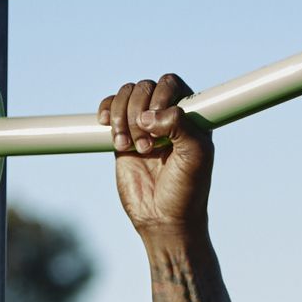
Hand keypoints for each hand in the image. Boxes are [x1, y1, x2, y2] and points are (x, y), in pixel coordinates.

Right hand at [98, 74, 212, 236]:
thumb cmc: (186, 188)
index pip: (170, 83)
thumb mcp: (194, 156)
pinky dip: (106, 111)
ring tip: (128, 146)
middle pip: (145, 87)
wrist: (162, 218)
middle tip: (146, 147)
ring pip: (125, 95)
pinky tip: (106, 125)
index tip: (158, 123)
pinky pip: (110, 108)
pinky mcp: (122, 135)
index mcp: (189, 114)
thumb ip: (180, 125)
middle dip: (139, 113)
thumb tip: (148, 114)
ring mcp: (143, 124)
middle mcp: (166, 115)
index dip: (160, 96)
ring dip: (122, 117)